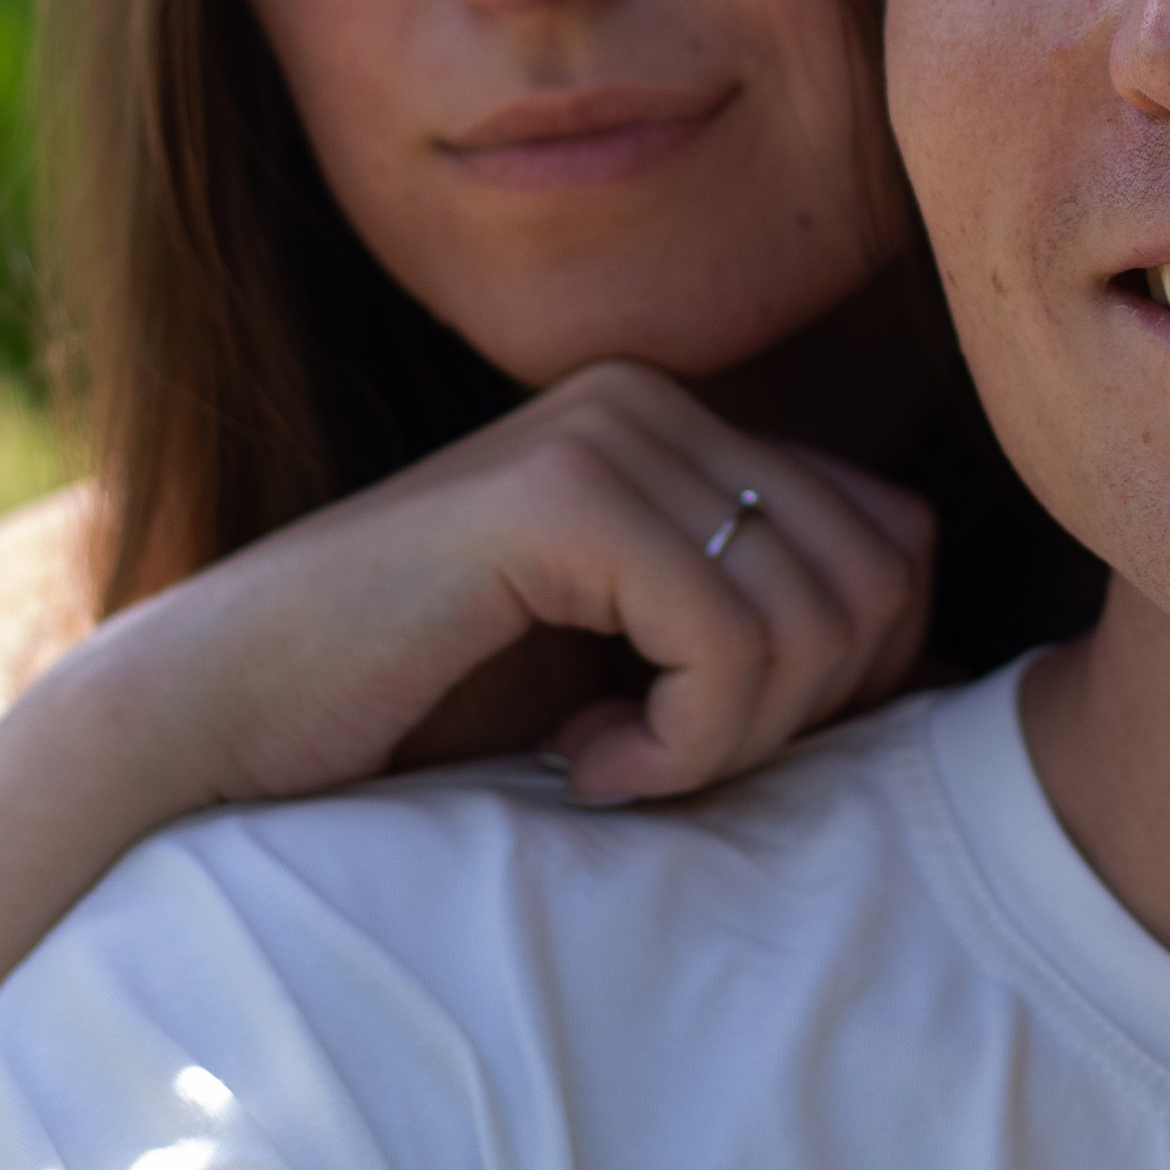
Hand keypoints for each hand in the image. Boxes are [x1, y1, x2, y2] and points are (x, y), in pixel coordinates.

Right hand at [55, 359, 935, 819]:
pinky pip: (729, 642)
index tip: (715, 750)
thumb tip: (945, 644)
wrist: (223, 727)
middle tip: (663, 768)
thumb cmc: (422, 720)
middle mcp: (653, 400)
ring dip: (729, 743)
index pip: (897, 543)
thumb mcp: (631, 668)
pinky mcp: (559, 495)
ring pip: (815, 618)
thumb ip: (760, 628)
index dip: (850, 684)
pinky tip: (580, 766)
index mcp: (680, 426)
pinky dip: (679, 747)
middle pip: (878, 581)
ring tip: (610, 766)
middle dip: (800, 720)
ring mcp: (603, 432)